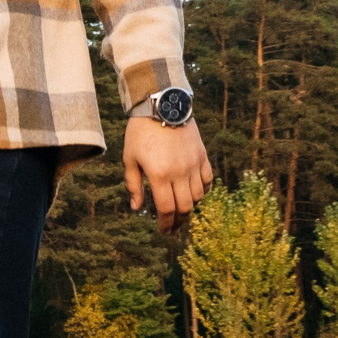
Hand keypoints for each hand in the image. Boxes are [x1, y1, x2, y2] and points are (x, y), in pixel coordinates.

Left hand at [125, 117, 213, 232]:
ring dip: (190, 206)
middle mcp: (180, 172)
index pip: (167, 209)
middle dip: (178, 220)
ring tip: (181, 210)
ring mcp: (193, 164)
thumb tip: (136, 207)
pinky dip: (203, 190)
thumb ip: (133, 185)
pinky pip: (208, 179)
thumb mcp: (129, 159)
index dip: (166, 224)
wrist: (161, 106)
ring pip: (198, 196)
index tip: (164, 231)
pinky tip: (195, 193)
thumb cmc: (140, 132)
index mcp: (159, 175)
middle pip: (184, 206)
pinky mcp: (202, 155)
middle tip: (172, 226)